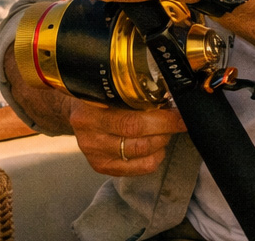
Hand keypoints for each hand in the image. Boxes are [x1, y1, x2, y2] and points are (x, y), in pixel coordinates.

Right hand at [68, 99, 185, 175]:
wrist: (74, 110)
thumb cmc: (98, 93)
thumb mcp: (109, 85)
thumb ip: (132, 90)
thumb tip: (170, 92)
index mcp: (91, 113)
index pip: (133, 122)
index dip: (163, 119)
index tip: (181, 112)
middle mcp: (91, 136)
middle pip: (139, 139)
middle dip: (166, 129)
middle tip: (178, 119)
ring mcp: (95, 155)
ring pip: (142, 155)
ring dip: (162, 142)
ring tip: (164, 129)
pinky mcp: (101, 167)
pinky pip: (138, 169)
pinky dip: (154, 157)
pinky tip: (155, 145)